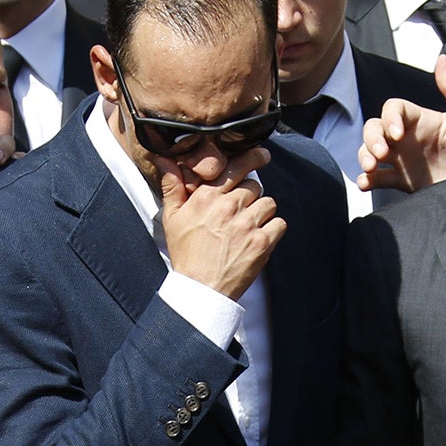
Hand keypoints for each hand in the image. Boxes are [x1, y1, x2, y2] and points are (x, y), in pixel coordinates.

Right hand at [157, 148, 282, 301]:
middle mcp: (228, 207)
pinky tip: (260, 237)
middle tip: (241, 212)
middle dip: (249, 196)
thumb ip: (173, 187)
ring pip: (268, 203)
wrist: (200, 289)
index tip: (261, 156)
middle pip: (254, 185)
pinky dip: (273, 229)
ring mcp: (247, 225)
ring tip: (249, 226)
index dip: (251, 159)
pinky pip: (279, 223)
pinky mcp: (262, 243)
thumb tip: (166, 162)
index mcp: (207, 197)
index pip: (235, 167)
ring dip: (262, 212)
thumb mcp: (172, 219)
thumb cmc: (186, 254)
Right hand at [357, 55, 445, 193]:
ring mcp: (404, 160)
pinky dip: (367, 180)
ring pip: (371, 151)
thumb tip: (442, 58)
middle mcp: (409, 138)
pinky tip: (366, 183)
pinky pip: (379, 179)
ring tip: (370, 169)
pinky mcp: (404, 182)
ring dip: (364, 156)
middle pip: (375, 128)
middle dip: (371, 138)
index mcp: (423, 120)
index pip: (393, 109)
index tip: (398, 135)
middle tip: (380, 154)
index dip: (390, 118)